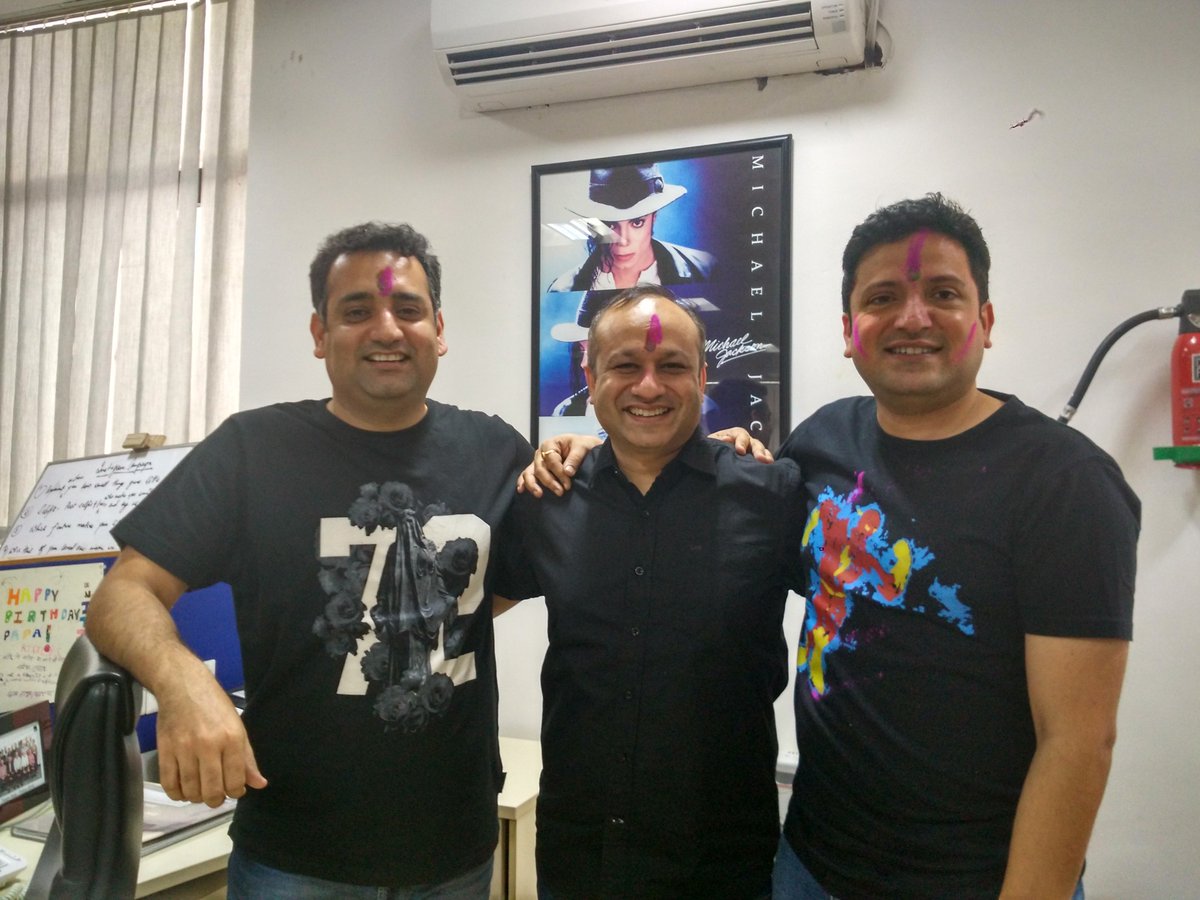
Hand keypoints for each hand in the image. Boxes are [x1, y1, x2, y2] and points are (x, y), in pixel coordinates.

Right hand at [155, 674, 267, 807]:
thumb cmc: (215, 705)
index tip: (234, 790)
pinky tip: (184, 790)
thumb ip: (247, 759)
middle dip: (216, 800)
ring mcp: (184, 749)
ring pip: (191, 791)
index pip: (235, 781)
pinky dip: (177, 794)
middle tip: (216, 795)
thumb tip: (259, 784)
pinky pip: (169, 784)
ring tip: (201, 791)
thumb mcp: (238, 727)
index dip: (236, 792)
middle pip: (212, 791)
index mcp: (231, 739)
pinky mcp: (164, 750)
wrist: (183, 686)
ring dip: (197, 798)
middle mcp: (209, 746)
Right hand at [517, 434, 601, 496]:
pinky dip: (523, 482)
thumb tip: (567, 472)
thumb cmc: (582, 446)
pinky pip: (527, 475)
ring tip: (539, 494)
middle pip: (540, 468)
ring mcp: (538, 462)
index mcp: (550, 443)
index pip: (551, 460)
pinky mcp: (537, 470)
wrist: (584, 448)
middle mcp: (541, 452)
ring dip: (534, 484)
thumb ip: (575, 458)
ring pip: (530, 473)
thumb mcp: (583, 447)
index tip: (568, 484)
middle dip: (550, 481)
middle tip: (561, 492)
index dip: (559, 472)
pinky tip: (521, 490)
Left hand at [708, 427, 773, 462]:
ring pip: (761, 450)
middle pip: (754, 443)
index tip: (740, 451)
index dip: (741, 443)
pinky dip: (767, 460)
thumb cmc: (712, 448)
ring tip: (768, 462)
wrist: (711, 458)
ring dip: (765, 455)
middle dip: (757, 451)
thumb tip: (726, 439)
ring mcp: (752, 449)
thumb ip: (717, 440)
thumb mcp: (712, 443)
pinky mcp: (755, 459)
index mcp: (735, 434)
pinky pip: (764, 457)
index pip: (741, 436)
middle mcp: (746, 441)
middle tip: (760, 459)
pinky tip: (770, 465)